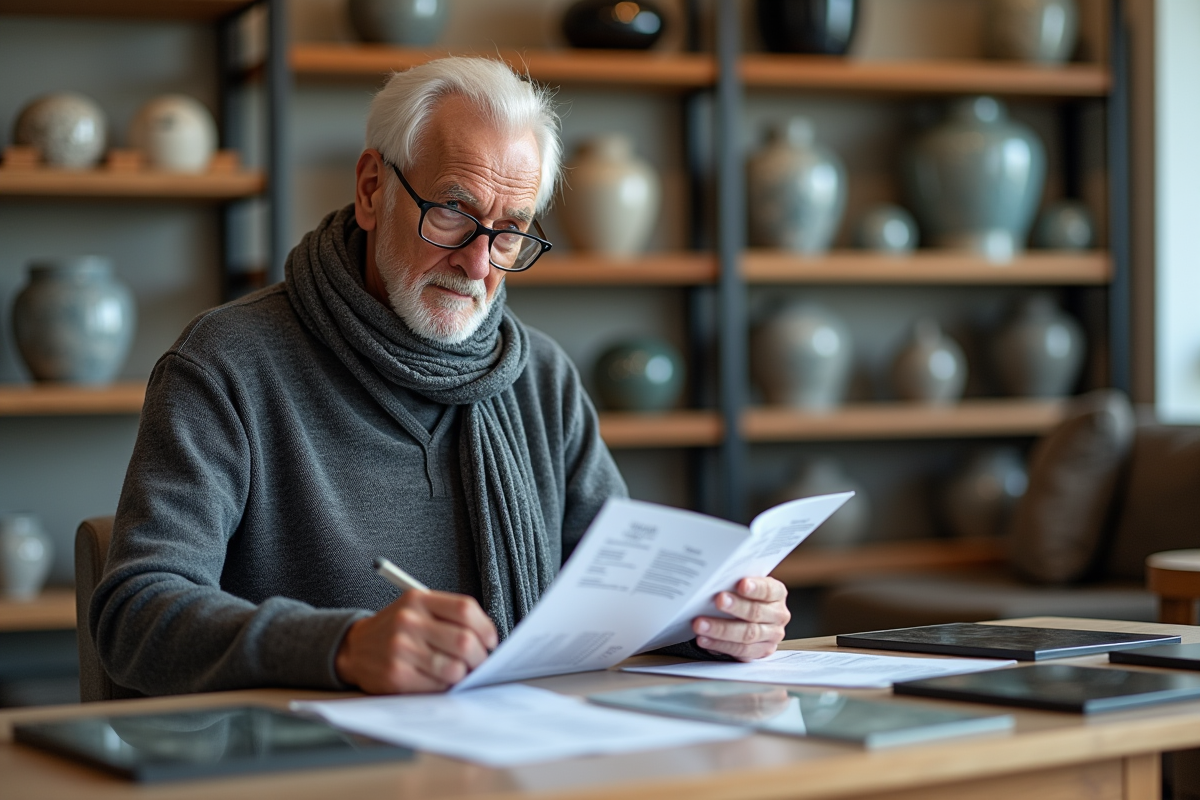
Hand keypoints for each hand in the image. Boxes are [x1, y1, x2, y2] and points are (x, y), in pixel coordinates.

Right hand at [335, 590, 497, 693]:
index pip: (465, 609)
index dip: (485, 628)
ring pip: (454, 668)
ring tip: (459, 672)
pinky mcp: (397, 675)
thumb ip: (449, 617)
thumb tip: (487, 640)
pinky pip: (437, 686)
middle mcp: (409, 621)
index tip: (490, 641)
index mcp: (419, 599)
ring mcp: (401, 649)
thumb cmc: (397, 630)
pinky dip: (446, 686)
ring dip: (464, 675)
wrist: (354, 648)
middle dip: (480, 657)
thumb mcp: (417, 609)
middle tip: (480, 662)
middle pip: (464, 641)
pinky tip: (439, 680)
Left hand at [693, 576, 789, 660]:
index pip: (769, 590)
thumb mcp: (746, 585)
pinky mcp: (760, 652)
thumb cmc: (745, 596)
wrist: (752, 616)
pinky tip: (704, 639)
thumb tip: (715, 581)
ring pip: (747, 634)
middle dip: (736, 607)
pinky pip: (739, 650)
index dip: (756, 588)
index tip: (742, 584)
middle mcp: (778, 616)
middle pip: (756, 612)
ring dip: (721, 629)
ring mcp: (772, 636)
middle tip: (718, 600)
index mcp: (777, 594)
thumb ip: (736, 583)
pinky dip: (719, 645)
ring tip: (701, 624)